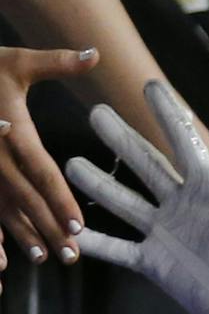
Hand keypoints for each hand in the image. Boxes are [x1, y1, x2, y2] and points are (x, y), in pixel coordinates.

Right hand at [0, 44, 100, 274]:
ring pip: (0, 209)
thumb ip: (56, 62)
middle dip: (48, 228)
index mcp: (10, 131)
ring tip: (45, 259)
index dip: (59, 199)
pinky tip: (1, 261)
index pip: (40, 170)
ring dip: (22, 236)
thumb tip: (95, 52)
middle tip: (73, 256)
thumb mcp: (14, 62)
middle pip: (24, 198)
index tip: (78, 226)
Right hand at [66, 82, 208, 313]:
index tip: (152, 84)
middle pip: (146, 165)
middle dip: (122, 139)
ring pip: (125, 202)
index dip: (169, 115)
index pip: (185, 143)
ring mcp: (168, 235)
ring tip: (70, 162)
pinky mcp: (157, 264)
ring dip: (98, 183)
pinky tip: (69, 227)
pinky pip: (118, 249)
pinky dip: (93, 241)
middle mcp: (186, 209)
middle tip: (95, 111)